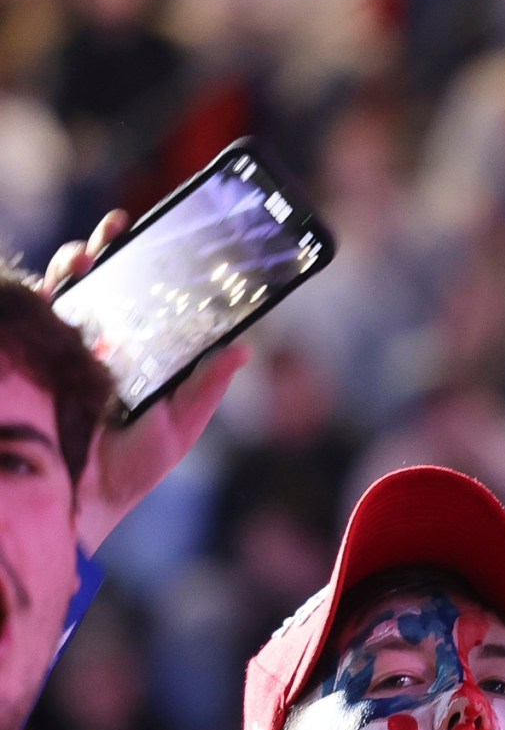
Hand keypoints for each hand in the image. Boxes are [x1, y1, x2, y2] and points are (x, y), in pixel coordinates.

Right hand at [40, 211, 247, 553]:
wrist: (80, 501)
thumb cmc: (132, 469)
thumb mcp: (180, 426)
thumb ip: (206, 387)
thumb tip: (244, 348)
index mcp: (141, 354)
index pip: (148, 300)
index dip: (155, 267)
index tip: (167, 236)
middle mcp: (101, 344)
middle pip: (106, 282)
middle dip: (109, 249)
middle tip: (122, 228)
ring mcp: (64, 348)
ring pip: (69, 289)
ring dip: (77, 261)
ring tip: (91, 251)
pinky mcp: (34, 358)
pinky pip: (36, 314)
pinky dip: (46, 291)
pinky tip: (62, 280)